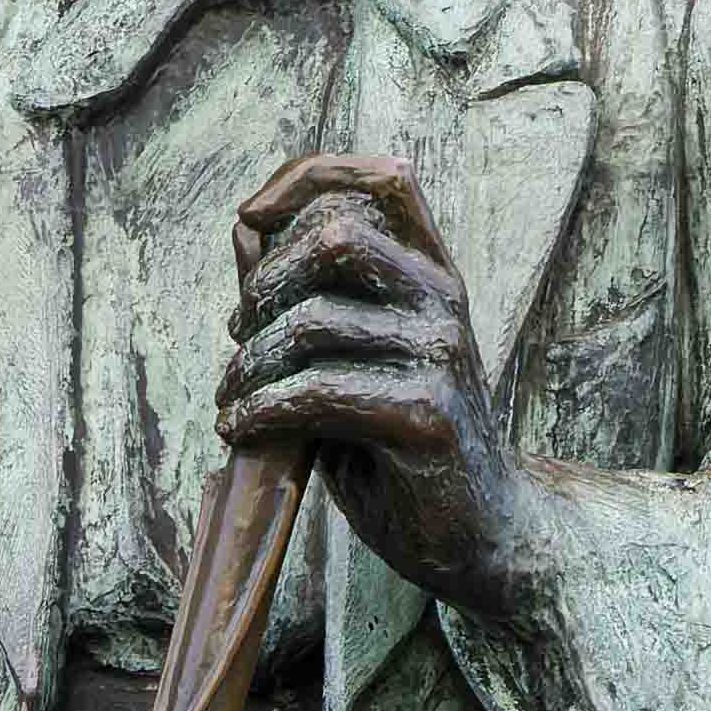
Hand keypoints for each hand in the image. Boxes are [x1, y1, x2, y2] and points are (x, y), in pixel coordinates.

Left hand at [218, 150, 524, 596]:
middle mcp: (444, 299)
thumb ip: (309, 295)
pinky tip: (240, 429)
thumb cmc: (398, 443)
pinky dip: (259, 409)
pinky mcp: (426, 417)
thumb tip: (245, 229)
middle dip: (262, 289)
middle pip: (335, 237)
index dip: (304, 179)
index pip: (380, 179)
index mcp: (432, 271)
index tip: (247, 221)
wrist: (476, 532)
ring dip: (248, 364)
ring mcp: (441, 354)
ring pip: (312, 321)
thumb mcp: (354, 355)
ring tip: (233, 398)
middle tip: (237, 342)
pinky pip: (316, 392)